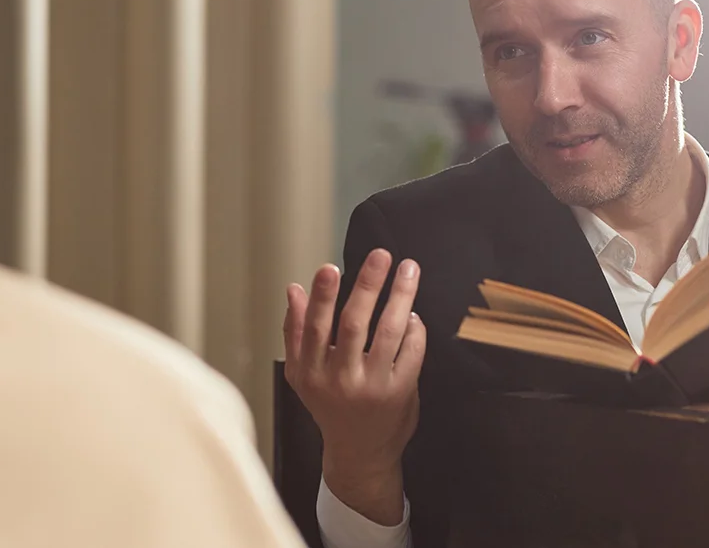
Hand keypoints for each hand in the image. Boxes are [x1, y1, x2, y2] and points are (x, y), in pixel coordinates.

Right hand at [283, 248, 426, 525]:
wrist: (359, 453)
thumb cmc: (330, 405)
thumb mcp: (302, 374)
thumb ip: (296, 331)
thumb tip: (293, 289)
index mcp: (310, 372)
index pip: (315, 328)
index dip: (322, 297)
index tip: (330, 267)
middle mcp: (339, 380)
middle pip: (354, 325)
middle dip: (368, 285)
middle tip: (381, 255)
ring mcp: (372, 387)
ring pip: (388, 333)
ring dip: (400, 297)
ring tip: (408, 270)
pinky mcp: (400, 392)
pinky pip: (411, 352)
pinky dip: (414, 328)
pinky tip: (413, 312)